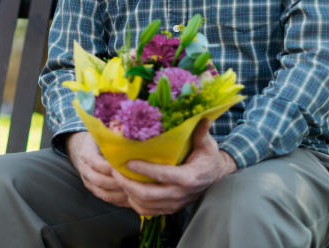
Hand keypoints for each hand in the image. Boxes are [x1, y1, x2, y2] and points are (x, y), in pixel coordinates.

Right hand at [66, 131, 129, 206]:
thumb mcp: (104, 132)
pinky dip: (120, 201)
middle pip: (100, 181)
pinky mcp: (95, 190)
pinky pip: (107, 199)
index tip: (128, 166)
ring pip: (104, 193)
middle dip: (119, 182)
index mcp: (87, 153)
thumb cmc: (101, 138)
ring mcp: (88, 182)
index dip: (112, 167)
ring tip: (137, 192)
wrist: (87, 148)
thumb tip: (131, 132)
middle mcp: (85, 169)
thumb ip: (114, 134)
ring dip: (121, 194)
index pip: (97, 163)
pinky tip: (133, 199)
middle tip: (136, 181)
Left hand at [111, 119, 237, 215]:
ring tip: (117, 179)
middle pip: (149, 195)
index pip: (163, 175)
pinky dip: (134, 202)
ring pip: (145, 205)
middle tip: (114, 171)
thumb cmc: (208, 158)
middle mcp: (181, 194)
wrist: (214, 177)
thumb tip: (201, 117)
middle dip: (128, 184)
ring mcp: (174, 204)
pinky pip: (147, 211)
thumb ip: (201, 132)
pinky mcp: (169, 209)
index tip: (128, 162)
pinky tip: (127, 190)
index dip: (144, 170)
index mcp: (189, 177)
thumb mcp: (208, 144)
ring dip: (128, 193)